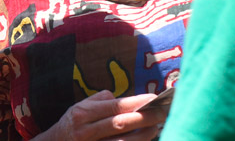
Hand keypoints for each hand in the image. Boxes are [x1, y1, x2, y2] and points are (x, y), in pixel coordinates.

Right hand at [35, 90, 166, 140]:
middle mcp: (86, 129)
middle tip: (163, 111)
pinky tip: (145, 139)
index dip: (136, 102)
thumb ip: (100, 100)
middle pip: (120, 123)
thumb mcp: (78, 107)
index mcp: (83, 112)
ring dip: (142, 134)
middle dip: (144, 117)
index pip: (114, 106)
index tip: (154, 98)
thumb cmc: (71, 124)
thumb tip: (124, 98)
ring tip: (157, 126)